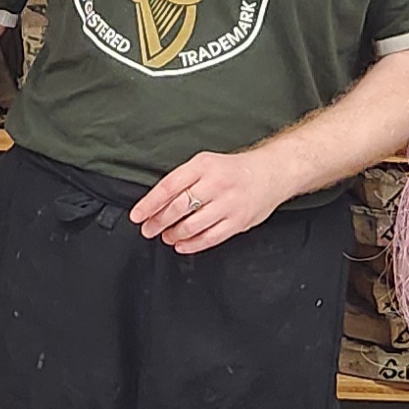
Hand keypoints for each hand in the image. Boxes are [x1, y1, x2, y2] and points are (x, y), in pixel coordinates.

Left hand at [129, 144, 297, 255]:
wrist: (271, 173)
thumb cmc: (233, 170)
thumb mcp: (206, 164)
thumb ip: (184, 180)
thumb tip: (155, 203)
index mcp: (203, 165)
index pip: (169, 186)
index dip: (149, 204)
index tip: (137, 215)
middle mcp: (216, 183)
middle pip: (178, 207)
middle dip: (158, 222)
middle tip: (148, 229)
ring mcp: (229, 203)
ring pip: (192, 225)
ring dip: (173, 234)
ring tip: (166, 236)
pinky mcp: (238, 221)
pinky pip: (210, 237)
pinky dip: (192, 244)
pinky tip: (181, 245)